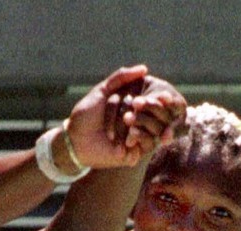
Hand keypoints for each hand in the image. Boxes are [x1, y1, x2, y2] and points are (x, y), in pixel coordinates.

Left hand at [65, 66, 185, 167]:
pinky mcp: (135, 152)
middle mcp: (138, 121)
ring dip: (140, 122)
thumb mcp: (102, 92)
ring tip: (126, 120)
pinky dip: (139, 137)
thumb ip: (120, 78)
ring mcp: (137, 137)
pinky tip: (128, 138)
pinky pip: (148, 144)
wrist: (75, 140)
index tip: (166, 96)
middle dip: (146, 108)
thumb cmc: (85, 115)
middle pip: (156, 114)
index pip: (154, 100)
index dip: (159, 98)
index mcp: (132, 106)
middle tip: (134, 105)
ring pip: (154, 128)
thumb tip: (144, 68)